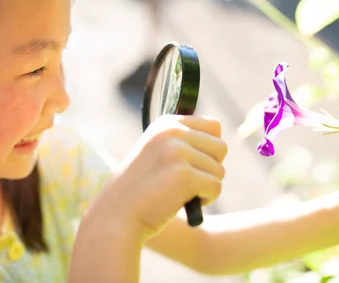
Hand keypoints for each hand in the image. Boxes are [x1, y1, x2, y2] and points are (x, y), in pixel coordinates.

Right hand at [89, 115, 227, 240]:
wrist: (118, 214)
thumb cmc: (142, 188)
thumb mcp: (158, 153)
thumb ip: (183, 143)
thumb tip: (221, 144)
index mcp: (167, 123)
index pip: (214, 126)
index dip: (209, 149)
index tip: (190, 164)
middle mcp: (172, 131)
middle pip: (221, 147)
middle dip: (211, 168)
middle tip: (188, 182)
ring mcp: (177, 152)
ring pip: (220, 170)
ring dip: (206, 187)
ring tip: (181, 193)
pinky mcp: (184, 175)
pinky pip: (216, 187)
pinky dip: (205, 200)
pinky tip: (183, 203)